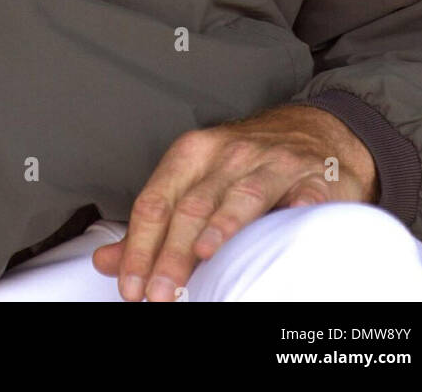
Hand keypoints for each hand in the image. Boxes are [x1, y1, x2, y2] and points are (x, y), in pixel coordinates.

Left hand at [92, 104, 378, 301]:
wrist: (310, 131)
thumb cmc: (244, 164)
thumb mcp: (194, 182)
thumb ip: (154, 225)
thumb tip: (107, 262)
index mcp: (193, 155)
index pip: (156, 202)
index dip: (140, 246)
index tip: (132, 286)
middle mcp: (229, 154)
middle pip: (193, 205)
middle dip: (173, 253)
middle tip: (160, 292)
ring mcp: (273, 163)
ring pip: (243, 196)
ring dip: (222, 226)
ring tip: (205, 254)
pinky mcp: (314, 177)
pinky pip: (304, 195)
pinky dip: (295, 210)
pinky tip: (286, 226)